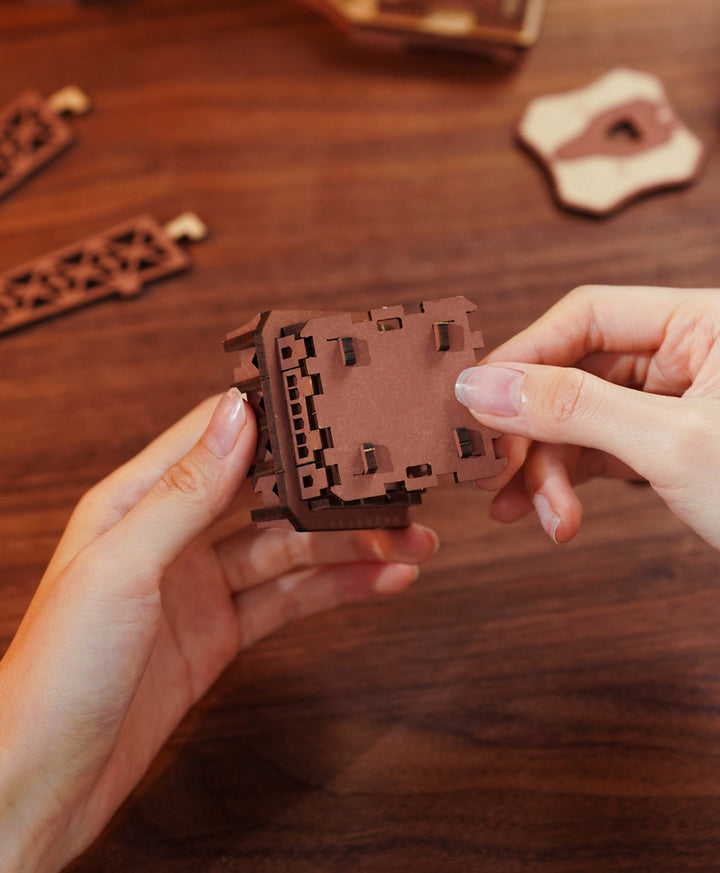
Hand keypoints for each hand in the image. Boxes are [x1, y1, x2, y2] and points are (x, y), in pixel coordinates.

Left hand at [0, 391, 437, 872]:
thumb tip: (237, 415)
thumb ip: (185, 492)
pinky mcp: (222, 634)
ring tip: (411, 540)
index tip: (333, 400)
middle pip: (269, 496)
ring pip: (291, 551)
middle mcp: (173, 536)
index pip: (217, 436)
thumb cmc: (57, 669)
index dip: (275, 416)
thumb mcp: (122, 566)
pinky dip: (339, 590)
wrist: (45, 778)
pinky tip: (381, 582)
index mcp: (137, 501)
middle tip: (391, 488)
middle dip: (332, 492)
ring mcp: (201, 586)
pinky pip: (291, 600)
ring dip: (351, 546)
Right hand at [454, 285, 719, 549]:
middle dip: (533, 431)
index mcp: (706, 321)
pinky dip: (571, 484)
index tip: (476, 405)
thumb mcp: (674, 446)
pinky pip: (601, 451)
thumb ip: (573, 408)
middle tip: (493, 473)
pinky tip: (554, 516)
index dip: (523, 359)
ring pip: (581, 419)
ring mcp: (678, 401)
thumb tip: (483, 386)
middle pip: (574, 373)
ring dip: (547, 469)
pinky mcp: (670, 444)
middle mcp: (689, 352)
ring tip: (531, 516)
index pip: (586, 316)